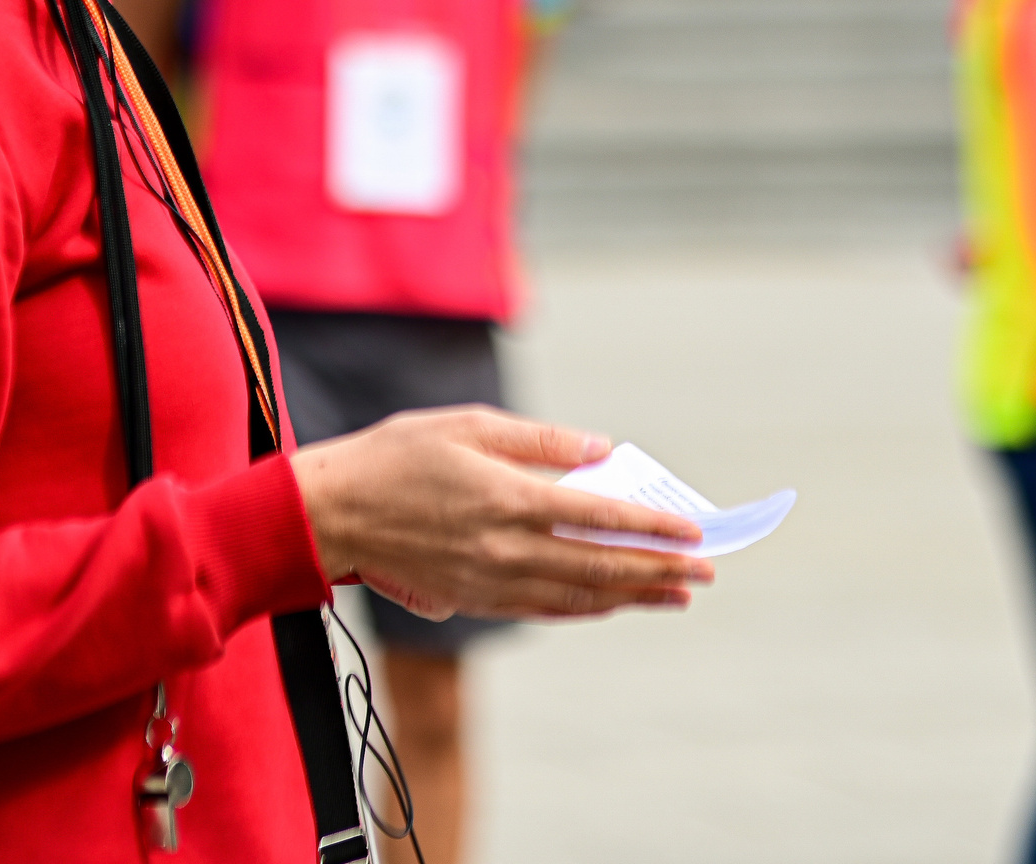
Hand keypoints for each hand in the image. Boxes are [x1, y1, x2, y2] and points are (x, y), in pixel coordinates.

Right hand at [289, 407, 715, 622]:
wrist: (330, 514)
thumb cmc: (394, 456)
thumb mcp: (466, 424)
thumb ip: (536, 439)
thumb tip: (599, 449)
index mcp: (509, 497)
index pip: (600, 516)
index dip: (652, 526)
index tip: (693, 531)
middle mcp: (507, 547)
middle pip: (601, 565)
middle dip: (659, 569)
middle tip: (705, 571)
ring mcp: (492, 581)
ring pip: (579, 595)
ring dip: (633, 595)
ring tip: (675, 592)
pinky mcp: (474, 599)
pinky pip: (544, 610)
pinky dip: (586, 609)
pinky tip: (611, 604)